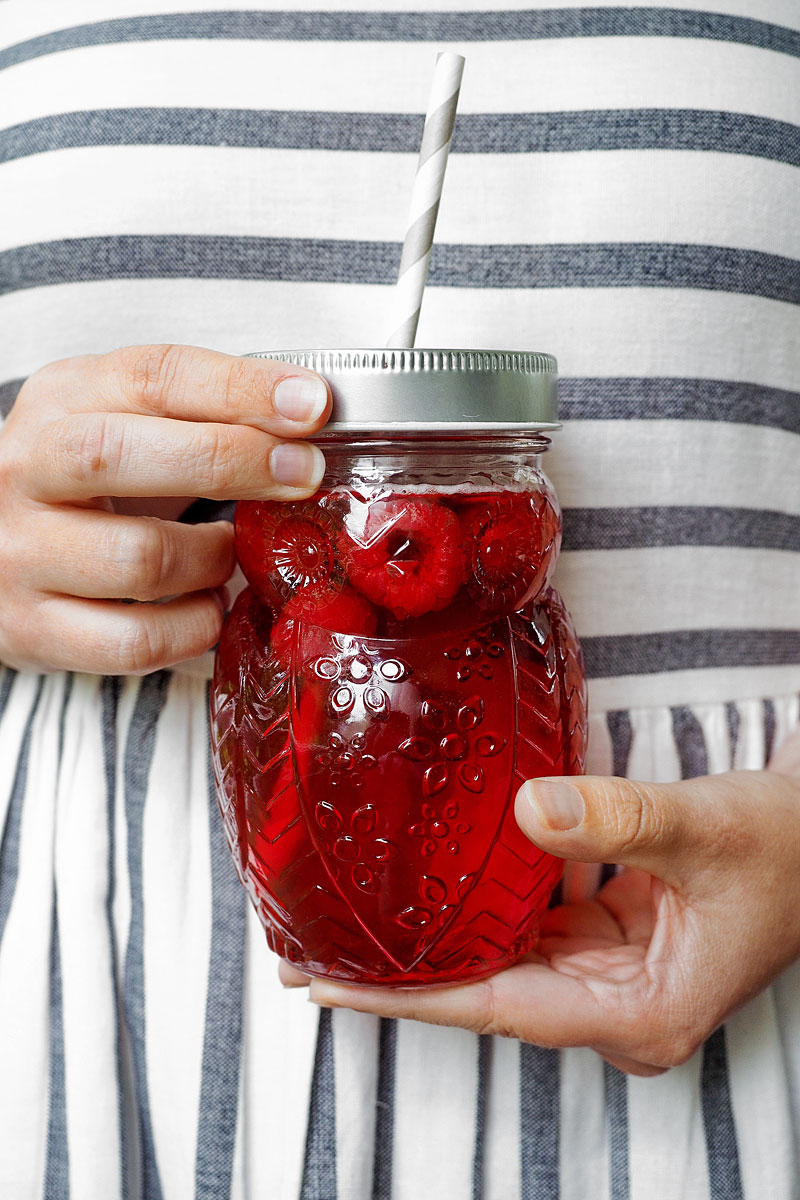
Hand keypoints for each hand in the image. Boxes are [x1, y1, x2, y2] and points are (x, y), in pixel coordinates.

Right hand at [0, 344, 329, 673]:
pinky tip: (206, 606)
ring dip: (212, 558)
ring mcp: (23, 555)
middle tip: (301, 473)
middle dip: (230, 460)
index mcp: (61, 401)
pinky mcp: (35, 630)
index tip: (311, 404)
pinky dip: (194, 627)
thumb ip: (202, 414)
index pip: (148, 377)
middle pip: (118, 456)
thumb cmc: (84, 483)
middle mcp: (26, 472)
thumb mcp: (126, 422)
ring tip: (230, 552)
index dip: (238, 389)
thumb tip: (309, 416)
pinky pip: (135, 641)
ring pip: (137, 560)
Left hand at [287, 740, 799, 1076]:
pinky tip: (440, 880)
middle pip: (488, 990)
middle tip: (309, 950)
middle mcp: (620, 1007)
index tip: (325, 985)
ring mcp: (618, 972)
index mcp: (640, 1015)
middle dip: (402, 971)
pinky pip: (535, 923)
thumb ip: (619, 820)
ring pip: (507, 955)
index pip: (495, 1010)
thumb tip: (527, 812)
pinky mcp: (617, 936)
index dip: (405, 998)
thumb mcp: (705, 830)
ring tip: (353, 921)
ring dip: (438, 935)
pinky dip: (486, 902)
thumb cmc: (791, 844)